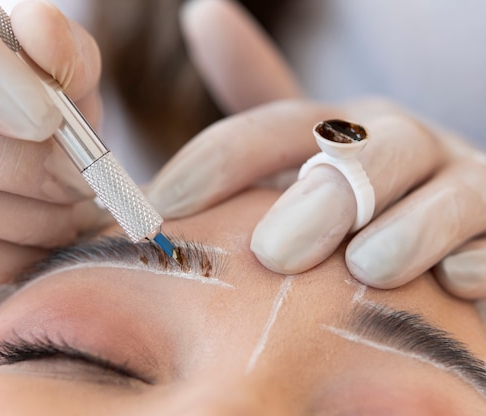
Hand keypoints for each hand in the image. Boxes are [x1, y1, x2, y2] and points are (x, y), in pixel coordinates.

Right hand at [0, 0, 103, 332]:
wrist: (4, 210)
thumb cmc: (27, 132)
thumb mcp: (55, 84)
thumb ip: (58, 51)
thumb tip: (40, 30)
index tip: (48, 116)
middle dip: (17, 158)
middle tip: (77, 178)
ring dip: (28, 214)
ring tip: (67, 211)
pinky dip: (16, 256)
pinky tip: (38, 243)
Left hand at [147, 0, 485, 298]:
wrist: (435, 235)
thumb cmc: (349, 205)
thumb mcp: (301, 152)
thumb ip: (254, 112)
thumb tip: (203, 11)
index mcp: (340, 126)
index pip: (274, 127)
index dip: (219, 161)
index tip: (163, 206)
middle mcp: (400, 143)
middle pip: (360, 155)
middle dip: (320, 199)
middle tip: (273, 254)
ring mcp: (458, 185)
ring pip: (443, 194)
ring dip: (406, 228)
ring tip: (366, 267)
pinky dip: (479, 260)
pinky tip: (455, 283)